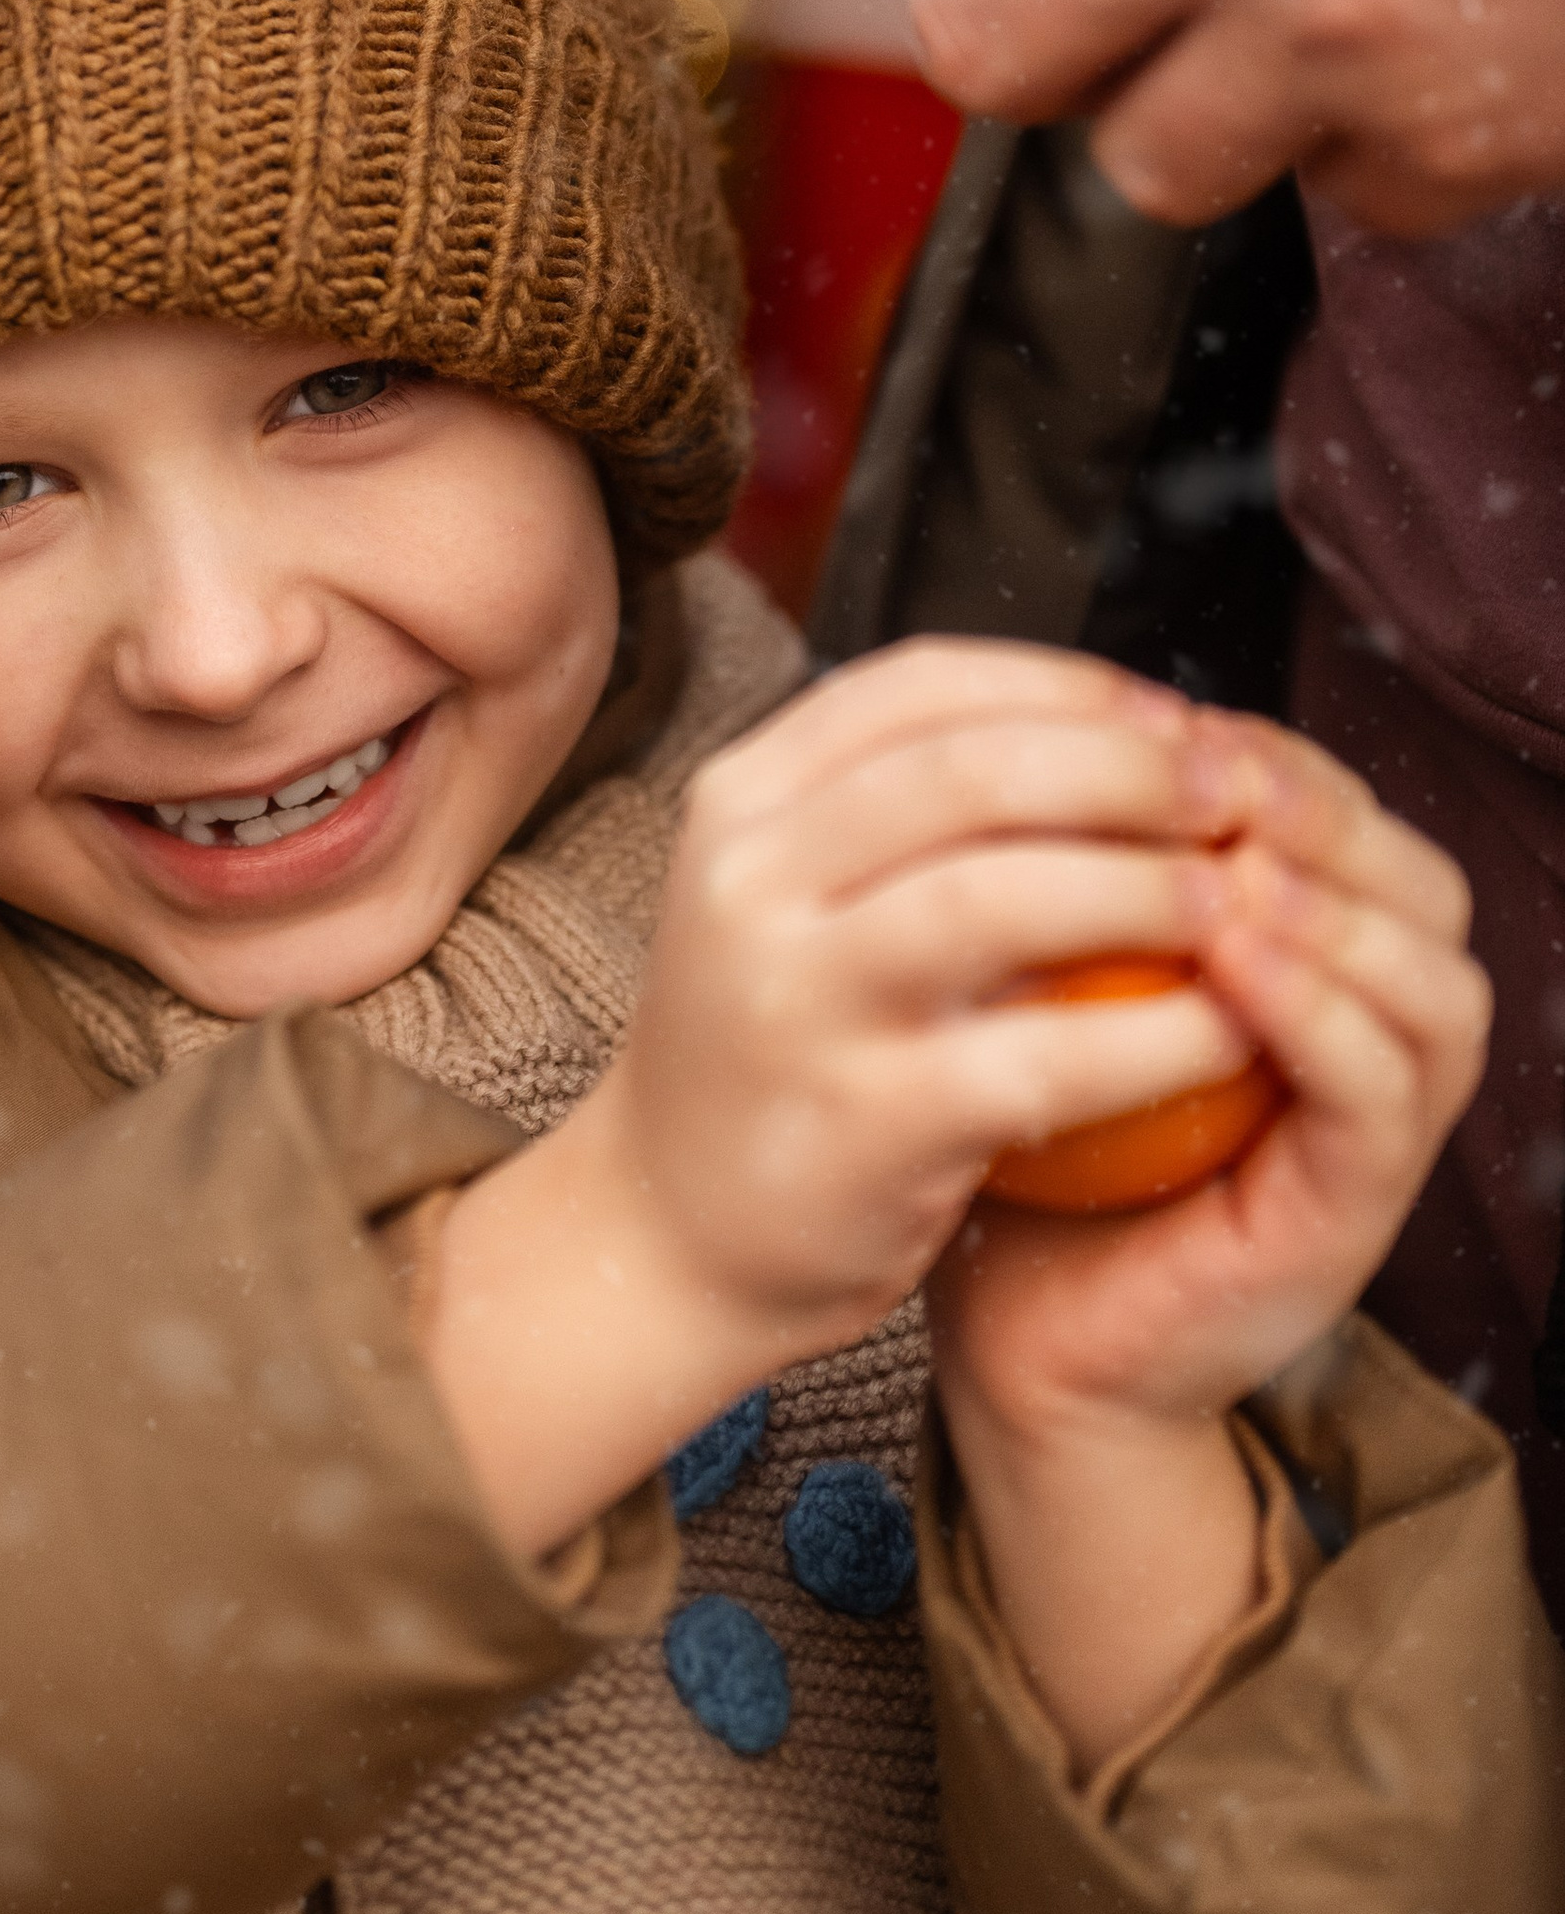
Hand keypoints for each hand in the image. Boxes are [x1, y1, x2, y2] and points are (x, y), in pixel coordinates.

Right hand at [419, 641, 1262, 1558]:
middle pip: (973, 770)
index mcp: (742, 797)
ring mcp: (793, 999)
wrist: (670, 1229)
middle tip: (1240, 794)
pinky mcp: (859, 1120)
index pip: (924, 684)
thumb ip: (909, 811)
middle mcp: (749, 879)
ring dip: (1153, 887)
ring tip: (1244, 899)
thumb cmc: (774, 1043)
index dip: (1073, 685)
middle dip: (1133, 768)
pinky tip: (1231, 1032)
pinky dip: (1157, 1036)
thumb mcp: (795, 892)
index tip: (1176, 718)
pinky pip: (1042, 1055)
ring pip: (1004, 897)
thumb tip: (1123, 728)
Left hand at [928, 715, 1480, 1766]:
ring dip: (1337, 908)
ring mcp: (1378, 1133)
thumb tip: (1026, 717)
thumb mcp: (1040, 980)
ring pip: (1437, 983)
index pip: (1346, 820)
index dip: (1273, 755)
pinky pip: (1379, 1093)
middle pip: (1421, 884)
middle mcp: (1372, 1041)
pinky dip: (1321, 1014)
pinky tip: (1235, 959)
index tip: (1165, 720)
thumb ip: (1073, 871)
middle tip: (1211, 774)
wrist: (1014, 1336)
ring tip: (1230, 865)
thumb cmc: (1019, 1141)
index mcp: (1310, 969)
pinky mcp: (1354, 1213)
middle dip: (1322, 812)